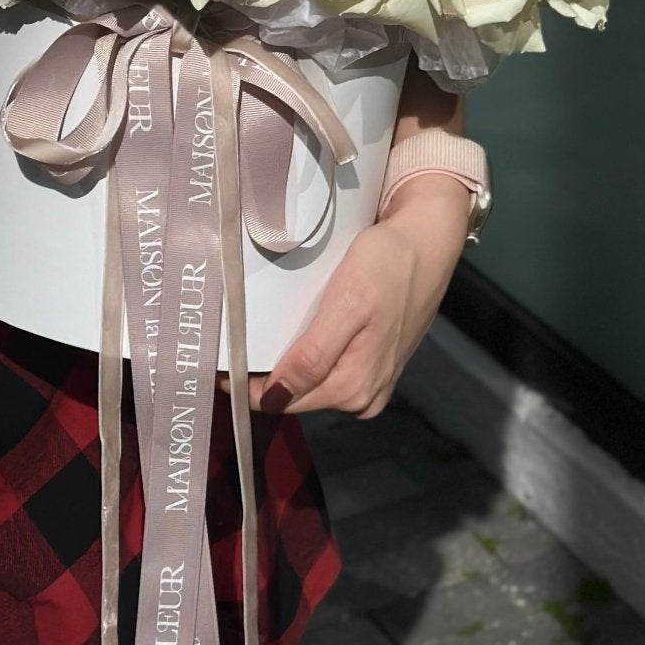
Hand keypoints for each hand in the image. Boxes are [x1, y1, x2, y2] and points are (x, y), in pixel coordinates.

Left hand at [220, 175, 477, 419]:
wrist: (427, 242)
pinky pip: (327, 370)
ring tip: (257, 337)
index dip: (246, 386)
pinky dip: (306, 356)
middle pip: (294, 396)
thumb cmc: (388, 265)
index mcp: (354, 388)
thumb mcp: (346, 305)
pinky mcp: (373, 364)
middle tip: (229, 345)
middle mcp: (363, 397)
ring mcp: (371, 383)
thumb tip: (276, 397)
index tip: (217, 364)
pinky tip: (295, 333)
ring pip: (309, 385)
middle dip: (262, 377)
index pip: (281, 401)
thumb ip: (314, 356)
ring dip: (283, 367)